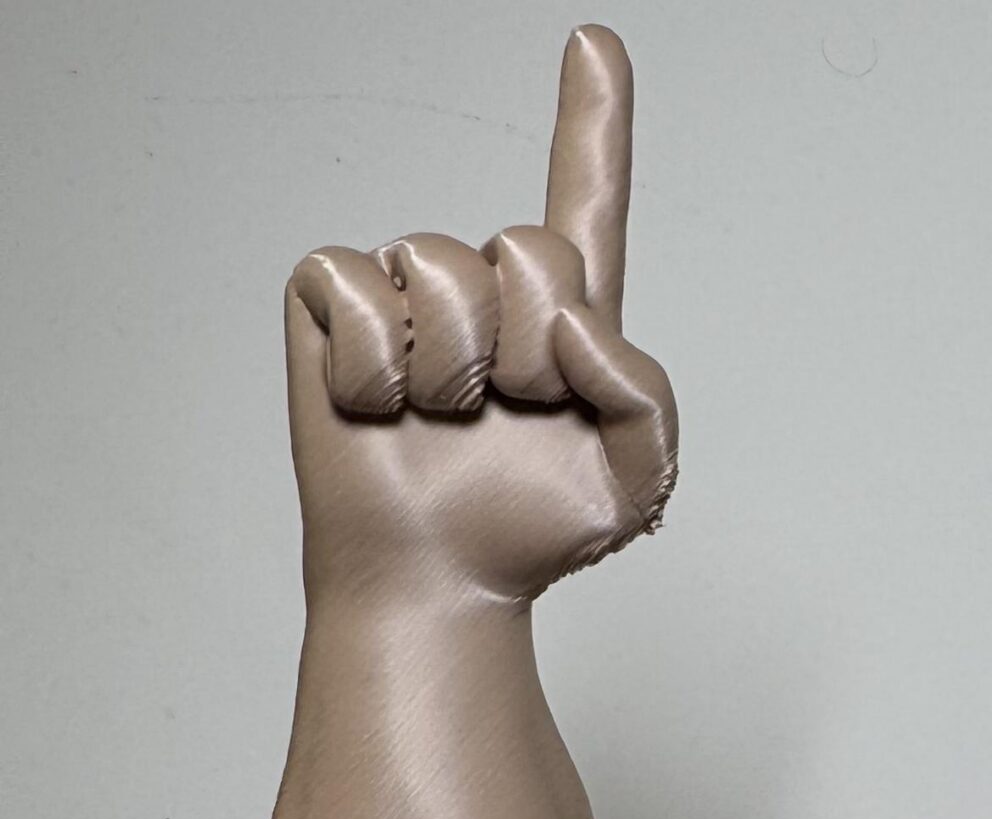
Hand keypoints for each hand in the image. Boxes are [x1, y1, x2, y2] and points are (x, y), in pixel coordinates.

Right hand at [283, 25, 675, 605]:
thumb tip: (577, 321)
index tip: (595, 42)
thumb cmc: (533, 532)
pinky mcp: (333, 303)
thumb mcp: (635, 484)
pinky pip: (359, 290)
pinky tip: (385, 413)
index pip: (587, 203)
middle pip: (526, 248)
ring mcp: (407, 289)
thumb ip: (647, 396)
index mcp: (566, 320)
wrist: (444, 580)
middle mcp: (488, 288)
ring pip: (442, 268)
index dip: (592, 121)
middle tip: (506, 416)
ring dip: (452, 367)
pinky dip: (377, 369)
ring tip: (447, 420)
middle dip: (527, 347)